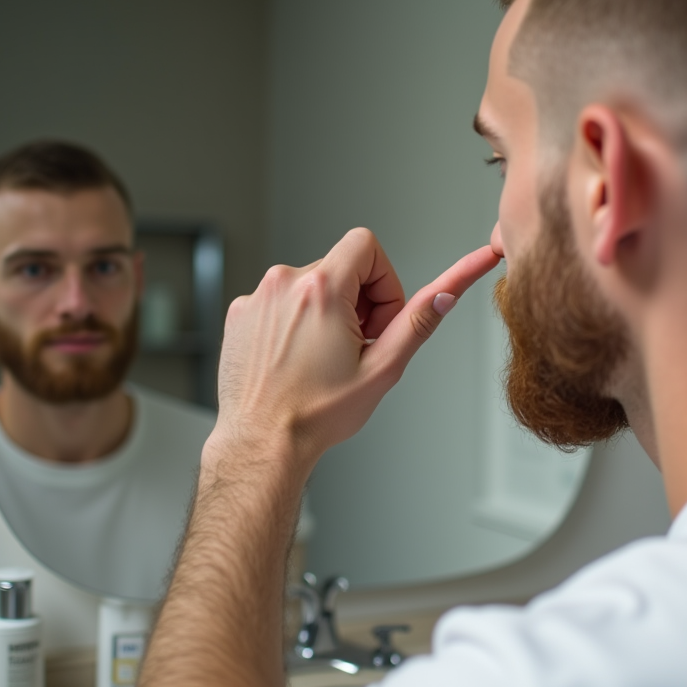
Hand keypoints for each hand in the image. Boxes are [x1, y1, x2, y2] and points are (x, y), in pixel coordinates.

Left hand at [207, 228, 500, 472]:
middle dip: (358, 300)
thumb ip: (418, 322)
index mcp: (321, 289)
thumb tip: (446, 294)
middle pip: (341, 266)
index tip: (378, 316)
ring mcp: (257, 298)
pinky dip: (296, 322)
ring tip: (324, 356)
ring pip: (311, 284)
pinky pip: (281, 300)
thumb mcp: (382, 368)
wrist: (263, 442)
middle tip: (356, 345)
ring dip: (327, 311)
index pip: (367, 245)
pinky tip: (299, 357)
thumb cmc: (315, 413)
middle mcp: (283, 283)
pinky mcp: (241, 313)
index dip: (384, 279)